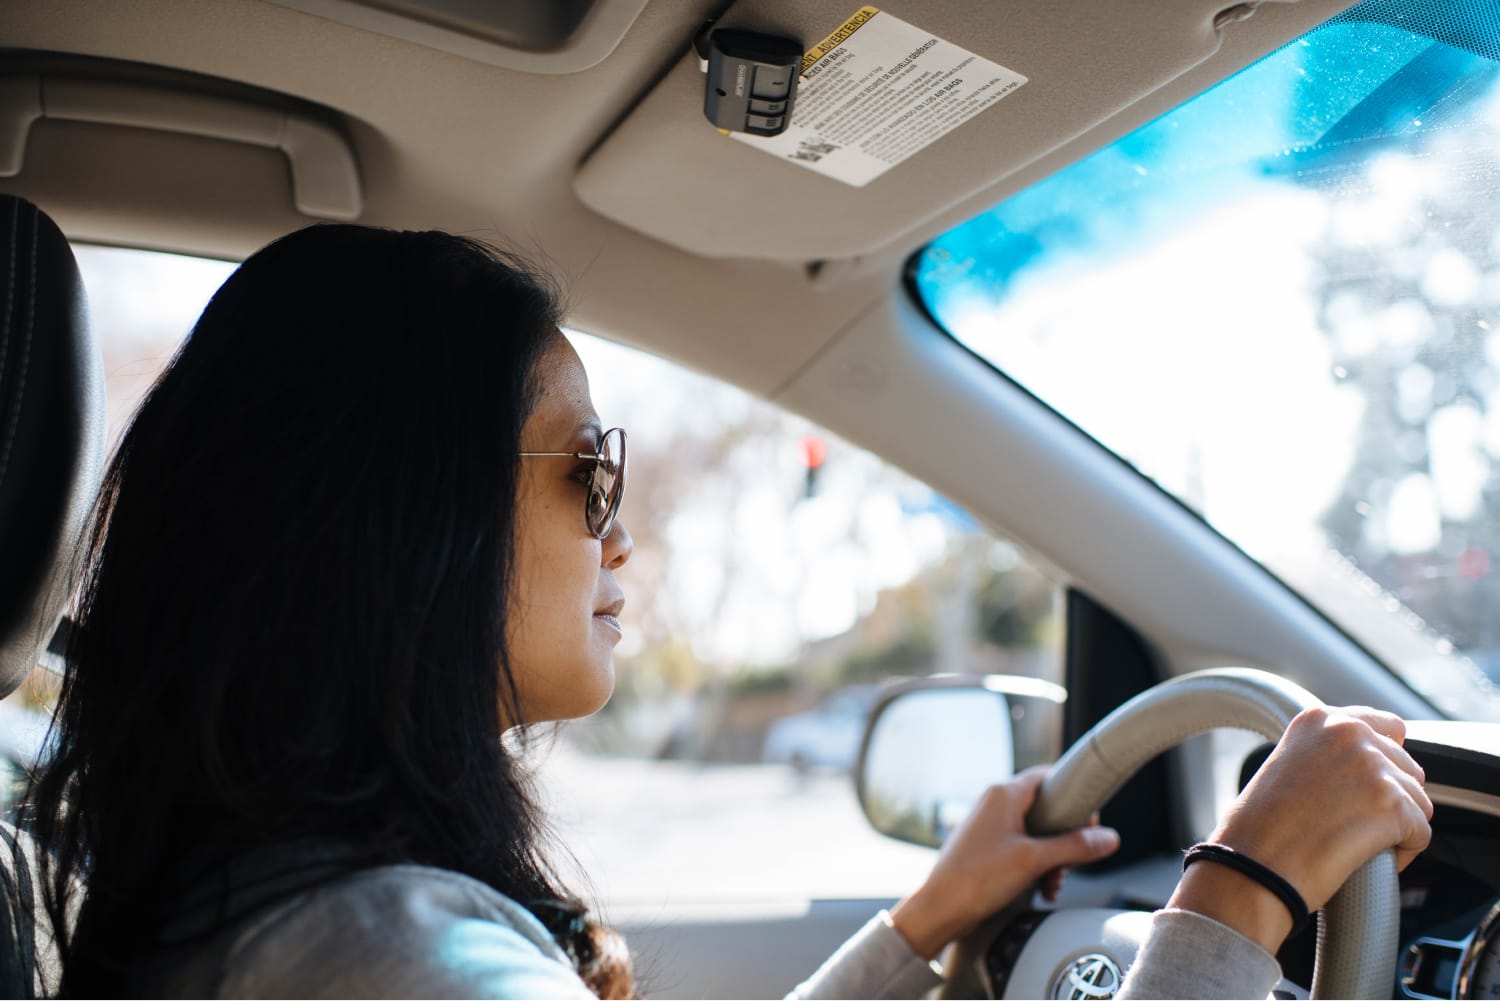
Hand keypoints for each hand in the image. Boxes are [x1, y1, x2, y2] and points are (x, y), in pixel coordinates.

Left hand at [890, 766, 1120, 958]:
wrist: (939, 909)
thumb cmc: (976, 879)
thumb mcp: (1034, 861)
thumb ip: (1075, 847)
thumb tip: (1109, 837)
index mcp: (1004, 794)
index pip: (1050, 776)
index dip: (1075, 797)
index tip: (1089, 823)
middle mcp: (995, 804)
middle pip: (1047, 809)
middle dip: (1065, 840)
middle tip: (1070, 865)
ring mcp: (989, 826)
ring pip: (1037, 834)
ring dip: (1052, 859)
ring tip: (1052, 884)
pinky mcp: (986, 847)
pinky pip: (1022, 849)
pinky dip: (1036, 867)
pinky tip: (1040, 889)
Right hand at [1168, 706, 1432, 953]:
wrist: (1253, 866)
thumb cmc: (1258, 830)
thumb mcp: (1286, 768)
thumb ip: (1327, 756)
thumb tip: (1367, 772)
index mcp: (1318, 720)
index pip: (1388, 727)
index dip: (1384, 764)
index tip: (1365, 790)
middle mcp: (1348, 733)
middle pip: (1407, 768)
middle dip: (1391, 800)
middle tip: (1353, 825)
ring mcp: (1371, 765)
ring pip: (1418, 801)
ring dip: (1397, 827)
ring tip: (1355, 844)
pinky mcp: (1390, 803)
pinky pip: (1421, 833)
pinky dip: (1402, 853)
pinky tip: (1366, 858)